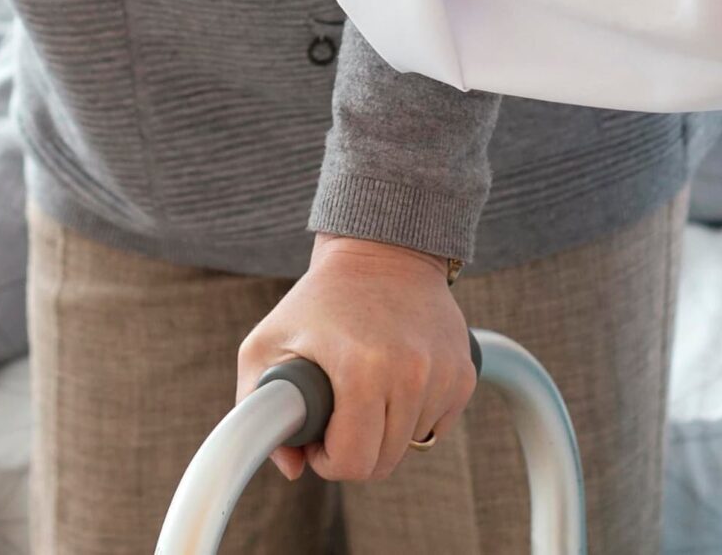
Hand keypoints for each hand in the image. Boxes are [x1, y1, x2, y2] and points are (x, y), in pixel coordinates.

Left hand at [237, 234, 475, 482]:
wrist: (382, 251)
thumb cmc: (318, 301)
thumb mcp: (267, 344)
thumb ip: (257, 413)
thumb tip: (294, 470)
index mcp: (361, 370)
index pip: (352, 462)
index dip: (326, 459)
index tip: (318, 434)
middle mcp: (411, 373)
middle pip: (383, 463)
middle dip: (354, 449)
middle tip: (338, 413)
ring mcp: (443, 373)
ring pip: (410, 446)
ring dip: (385, 432)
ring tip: (366, 390)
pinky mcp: (465, 373)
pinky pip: (436, 426)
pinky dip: (414, 417)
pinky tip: (395, 382)